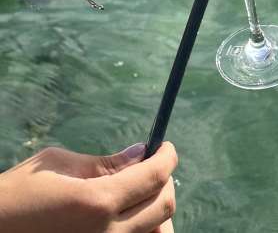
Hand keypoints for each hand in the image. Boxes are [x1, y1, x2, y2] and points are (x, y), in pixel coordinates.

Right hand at [0, 142, 176, 232]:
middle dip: (166, 179)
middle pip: (164, 205)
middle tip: (154, 165)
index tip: (165, 146)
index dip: (167, 156)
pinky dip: (145, 229)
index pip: (154, 176)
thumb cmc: (17, 194)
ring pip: (157, 232)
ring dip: (158, 209)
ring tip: (143, 193)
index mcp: (96, 201)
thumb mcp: (58, 166)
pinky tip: (132, 216)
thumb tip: (140, 152)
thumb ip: (105, 163)